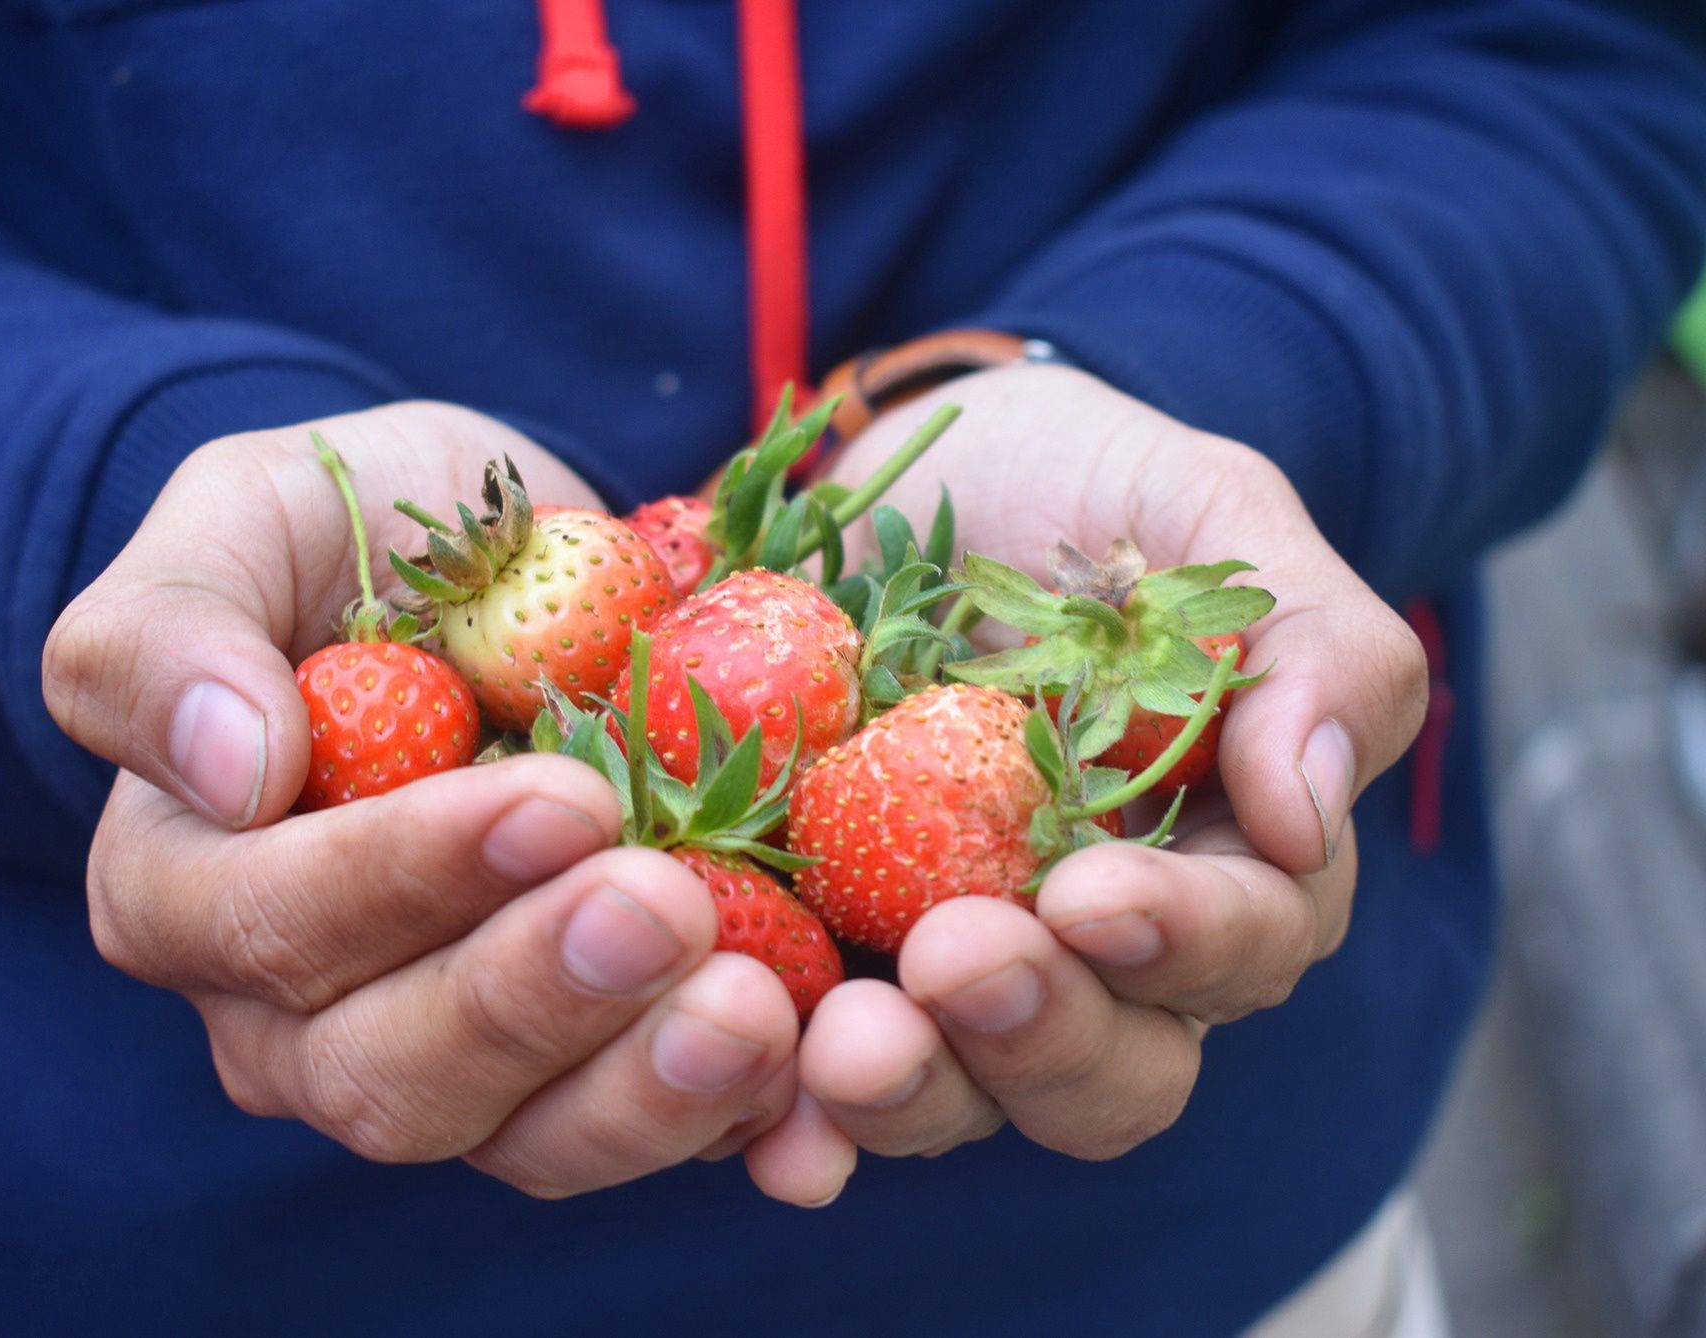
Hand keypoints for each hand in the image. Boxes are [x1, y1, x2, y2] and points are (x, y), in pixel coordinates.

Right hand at [43, 402, 804, 1197]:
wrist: (501, 575)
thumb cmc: (351, 542)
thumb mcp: (242, 525)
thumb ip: (166, 633)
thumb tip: (225, 766)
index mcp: (192, 892)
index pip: (272, 925)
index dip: (407, 878)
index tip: (556, 798)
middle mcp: (303, 1016)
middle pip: (393, 1073)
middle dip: (536, 995)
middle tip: (667, 902)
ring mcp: (454, 1058)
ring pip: (525, 1137)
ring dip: (641, 1088)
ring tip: (758, 1010)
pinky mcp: (586, 1064)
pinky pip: (649, 1131)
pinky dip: (739, 1122)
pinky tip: (818, 1089)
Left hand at [756, 363, 1426, 1172]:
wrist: (903, 472)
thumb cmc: (1084, 493)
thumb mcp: (1215, 523)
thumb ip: (1314, 648)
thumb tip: (1307, 820)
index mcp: (1217, 865)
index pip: (1240, 947)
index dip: (1183, 941)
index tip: (1096, 896)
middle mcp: (1087, 954)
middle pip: (1107, 1074)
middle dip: (1039, 1037)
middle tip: (956, 961)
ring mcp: (942, 965)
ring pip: (959, 1094)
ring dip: (907, 1093)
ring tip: (841, 1047)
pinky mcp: (816, 953)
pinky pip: (803, 1070)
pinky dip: (783, 1113)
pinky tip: (756, 1125)